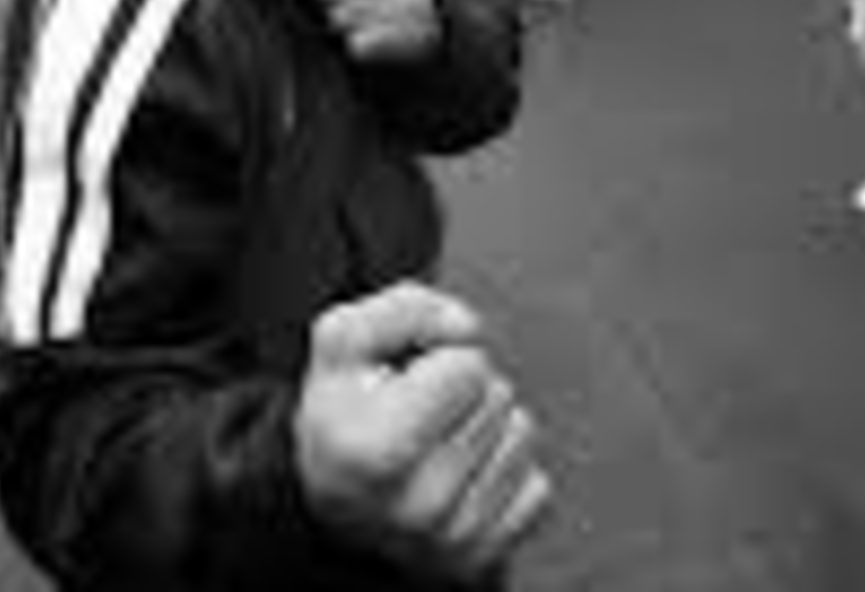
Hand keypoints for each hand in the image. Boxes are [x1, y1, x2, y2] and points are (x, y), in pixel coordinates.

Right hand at [295, 283, 553, 585]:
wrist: (328, 506)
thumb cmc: (340, 417)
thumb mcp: (343, 341)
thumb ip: (406, 307)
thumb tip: (467, 327)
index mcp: (376, 450)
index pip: (468, 365)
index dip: (439, 358)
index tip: (406, 381)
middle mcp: (418, 505)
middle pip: (498, 396)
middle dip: (464, 392)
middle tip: (420, 413)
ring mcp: (454, 538)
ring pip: (522, 434)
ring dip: (487, 427)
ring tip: (438, 442)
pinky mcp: (484, 557)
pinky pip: (536, 484)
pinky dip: (504, 472)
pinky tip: (461, 477)